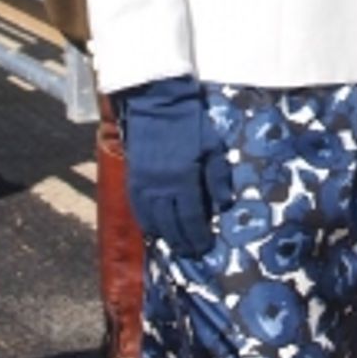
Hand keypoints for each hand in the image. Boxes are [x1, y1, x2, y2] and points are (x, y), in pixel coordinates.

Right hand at [119, 74, 231, 257]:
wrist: (158, 105)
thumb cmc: (190, 124)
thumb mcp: (212, 147)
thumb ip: (218, 177)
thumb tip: (224, 205)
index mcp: (184, 179)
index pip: (191, 218)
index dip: (198, 235)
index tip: (205, 247)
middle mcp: (162, 187)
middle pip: (171, 225)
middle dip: (183, 242)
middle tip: (192, 253)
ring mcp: (144, 185)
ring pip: (152, 222)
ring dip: (165, 236)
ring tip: (175, 246)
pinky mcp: (132, 180)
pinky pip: (139, 210)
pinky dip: (147, 223)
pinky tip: (156, 229)